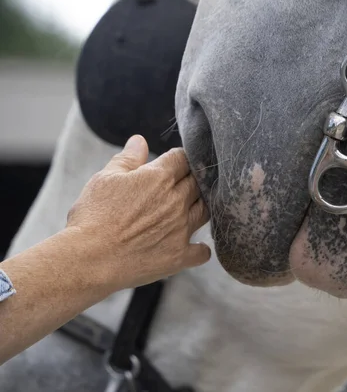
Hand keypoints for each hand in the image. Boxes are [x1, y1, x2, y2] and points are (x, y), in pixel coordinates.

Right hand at [65, 135, 210, 291]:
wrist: (88, 259)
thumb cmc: (93, 217)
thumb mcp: (105, 179)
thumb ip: (128, 158)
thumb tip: (140, 141)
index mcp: (160, 177)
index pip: (183, 158)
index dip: (179, 159)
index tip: (174, 164)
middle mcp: (176, 201)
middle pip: (197, 183)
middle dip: (190, 181)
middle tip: (179, 186)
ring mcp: (181, 229)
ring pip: (205, 211)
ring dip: (199, 207)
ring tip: (188, 210)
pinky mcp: (179, 256)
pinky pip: (202, 252)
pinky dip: (200, 249)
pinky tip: (193, 246)